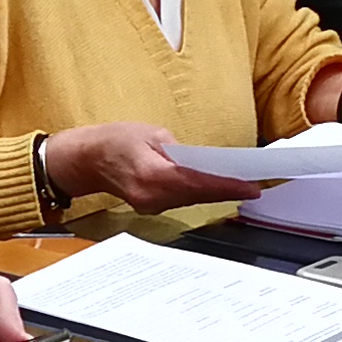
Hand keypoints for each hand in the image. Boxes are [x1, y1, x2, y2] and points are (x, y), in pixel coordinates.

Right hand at [43, 121, 258, 212]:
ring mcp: (150, 206)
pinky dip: (199, 193)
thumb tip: (201, 163)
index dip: (227, 186)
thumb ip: (179, 151)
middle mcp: (152, 196)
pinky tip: (214, 188)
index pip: (198, 183)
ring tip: (241, 186)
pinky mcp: (150, 207)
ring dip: (215, 193)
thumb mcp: (151, 134)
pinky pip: (181, 200)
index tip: (250, 187)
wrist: (86, 160)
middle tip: (255, 187)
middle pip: (199, 195)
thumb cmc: (115, 141)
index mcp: (152, 175)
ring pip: (191, 200)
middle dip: (227, 191)